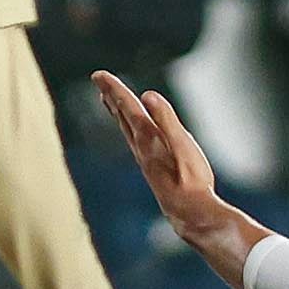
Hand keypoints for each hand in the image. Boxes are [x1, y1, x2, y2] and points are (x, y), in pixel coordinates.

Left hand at [93, 69, 248, 266]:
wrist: (190, 213)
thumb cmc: (191, 180)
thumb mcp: (183, 146)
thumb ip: (166, 119)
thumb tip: (148, 95)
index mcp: (149, 138)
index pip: (129, 108)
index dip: (115, 90)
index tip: (99, 75)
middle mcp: (142, 148)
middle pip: (123, 116)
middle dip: (111, 95)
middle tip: (98, 78)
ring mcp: (146, 159)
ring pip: (126, 129)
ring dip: (117, 111)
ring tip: (108, 98)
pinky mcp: (152, 167)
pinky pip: (135, 140)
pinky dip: (128, 127)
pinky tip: (132, 128)